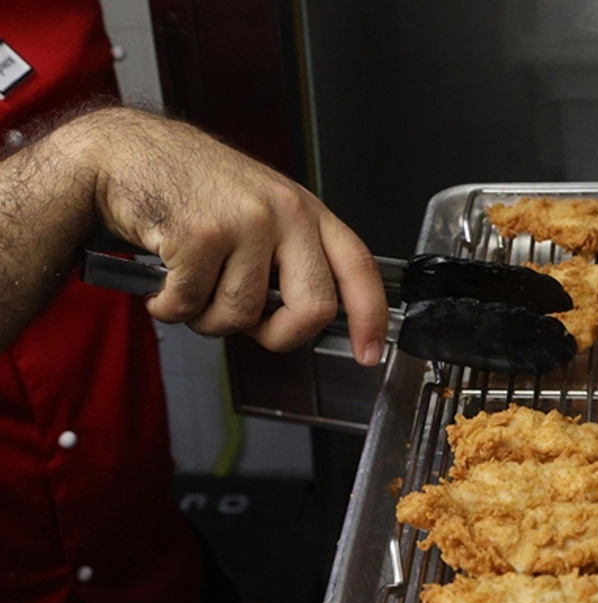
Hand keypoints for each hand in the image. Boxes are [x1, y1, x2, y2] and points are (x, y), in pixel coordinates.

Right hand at [61, 107, 387, 363]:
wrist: (126, 153)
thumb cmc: (192, 188)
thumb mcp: (262, 210)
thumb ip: (291, 258)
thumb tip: (309, 321)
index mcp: (306, 211)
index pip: (358, 267)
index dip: (370, 317)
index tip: (369, 353)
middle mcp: (285, 212)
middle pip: (313, 308)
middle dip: (278, 335)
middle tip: (251, 328)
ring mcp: (245, 222)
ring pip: (243, 315)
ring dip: (208, 318)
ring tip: (192, 285)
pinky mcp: (201, 235)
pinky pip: (192, 306)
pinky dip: (169, 307)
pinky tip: (163, 280)